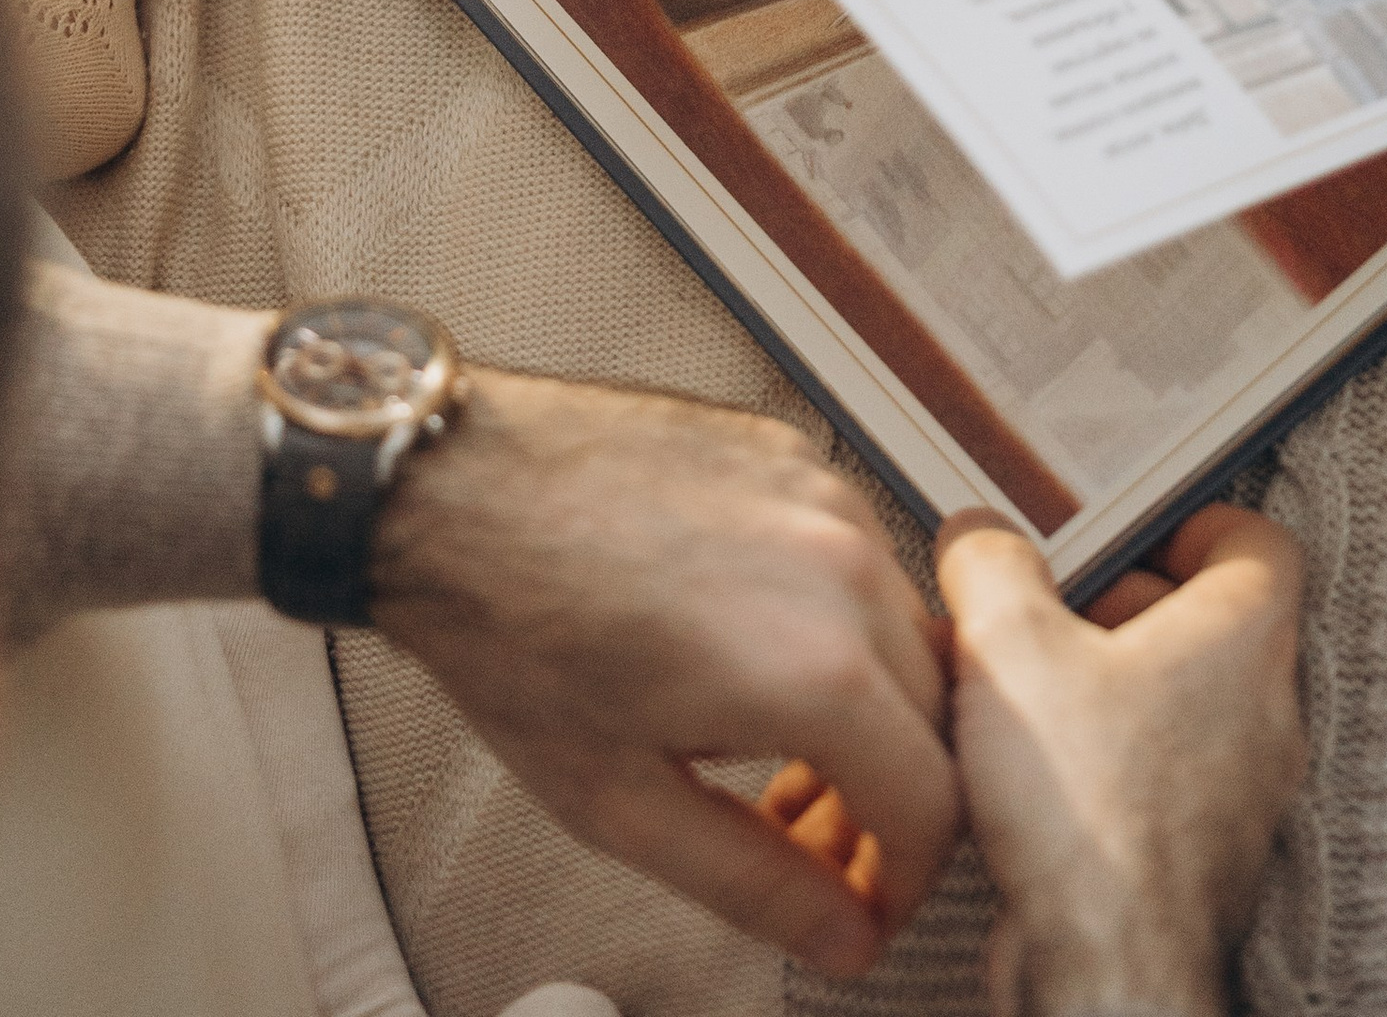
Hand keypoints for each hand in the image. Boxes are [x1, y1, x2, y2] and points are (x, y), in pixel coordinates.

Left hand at [368, 367, 957, 979]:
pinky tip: (752, 648)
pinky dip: (838, 617)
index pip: (938, 802)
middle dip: (893, 796)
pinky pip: (857, 552)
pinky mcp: (791, 450)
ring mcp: (821, 492)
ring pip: (905, 626)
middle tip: (819, 837)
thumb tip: (845, 937)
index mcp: (815, 665)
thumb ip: (753, 883)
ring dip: (870, 703)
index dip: (908, 878)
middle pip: (938, 715)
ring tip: (775, 744)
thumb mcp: (621, 802)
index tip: (869, 899)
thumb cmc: (511, 631)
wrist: (448, 486)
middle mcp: (842, 564)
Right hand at [935, 506, 1303, 1016]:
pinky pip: (1161, 781)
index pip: (1258, 542)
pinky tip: (1033, 774)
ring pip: (1182, 707)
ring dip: (1109, 687)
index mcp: (1245, 638)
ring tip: (1025, 688)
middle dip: (1124, 604)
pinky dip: (1108, 763)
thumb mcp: (1009, 642)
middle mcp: (1264, 715)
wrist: (1107, 968)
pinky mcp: (1201, 862)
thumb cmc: (1086, 810)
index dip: (1189, 521)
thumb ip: (990, 563)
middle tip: (1050, 605)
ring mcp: (1240, 797)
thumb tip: (978, 536)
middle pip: (1210, 623)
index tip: (1124, 527)